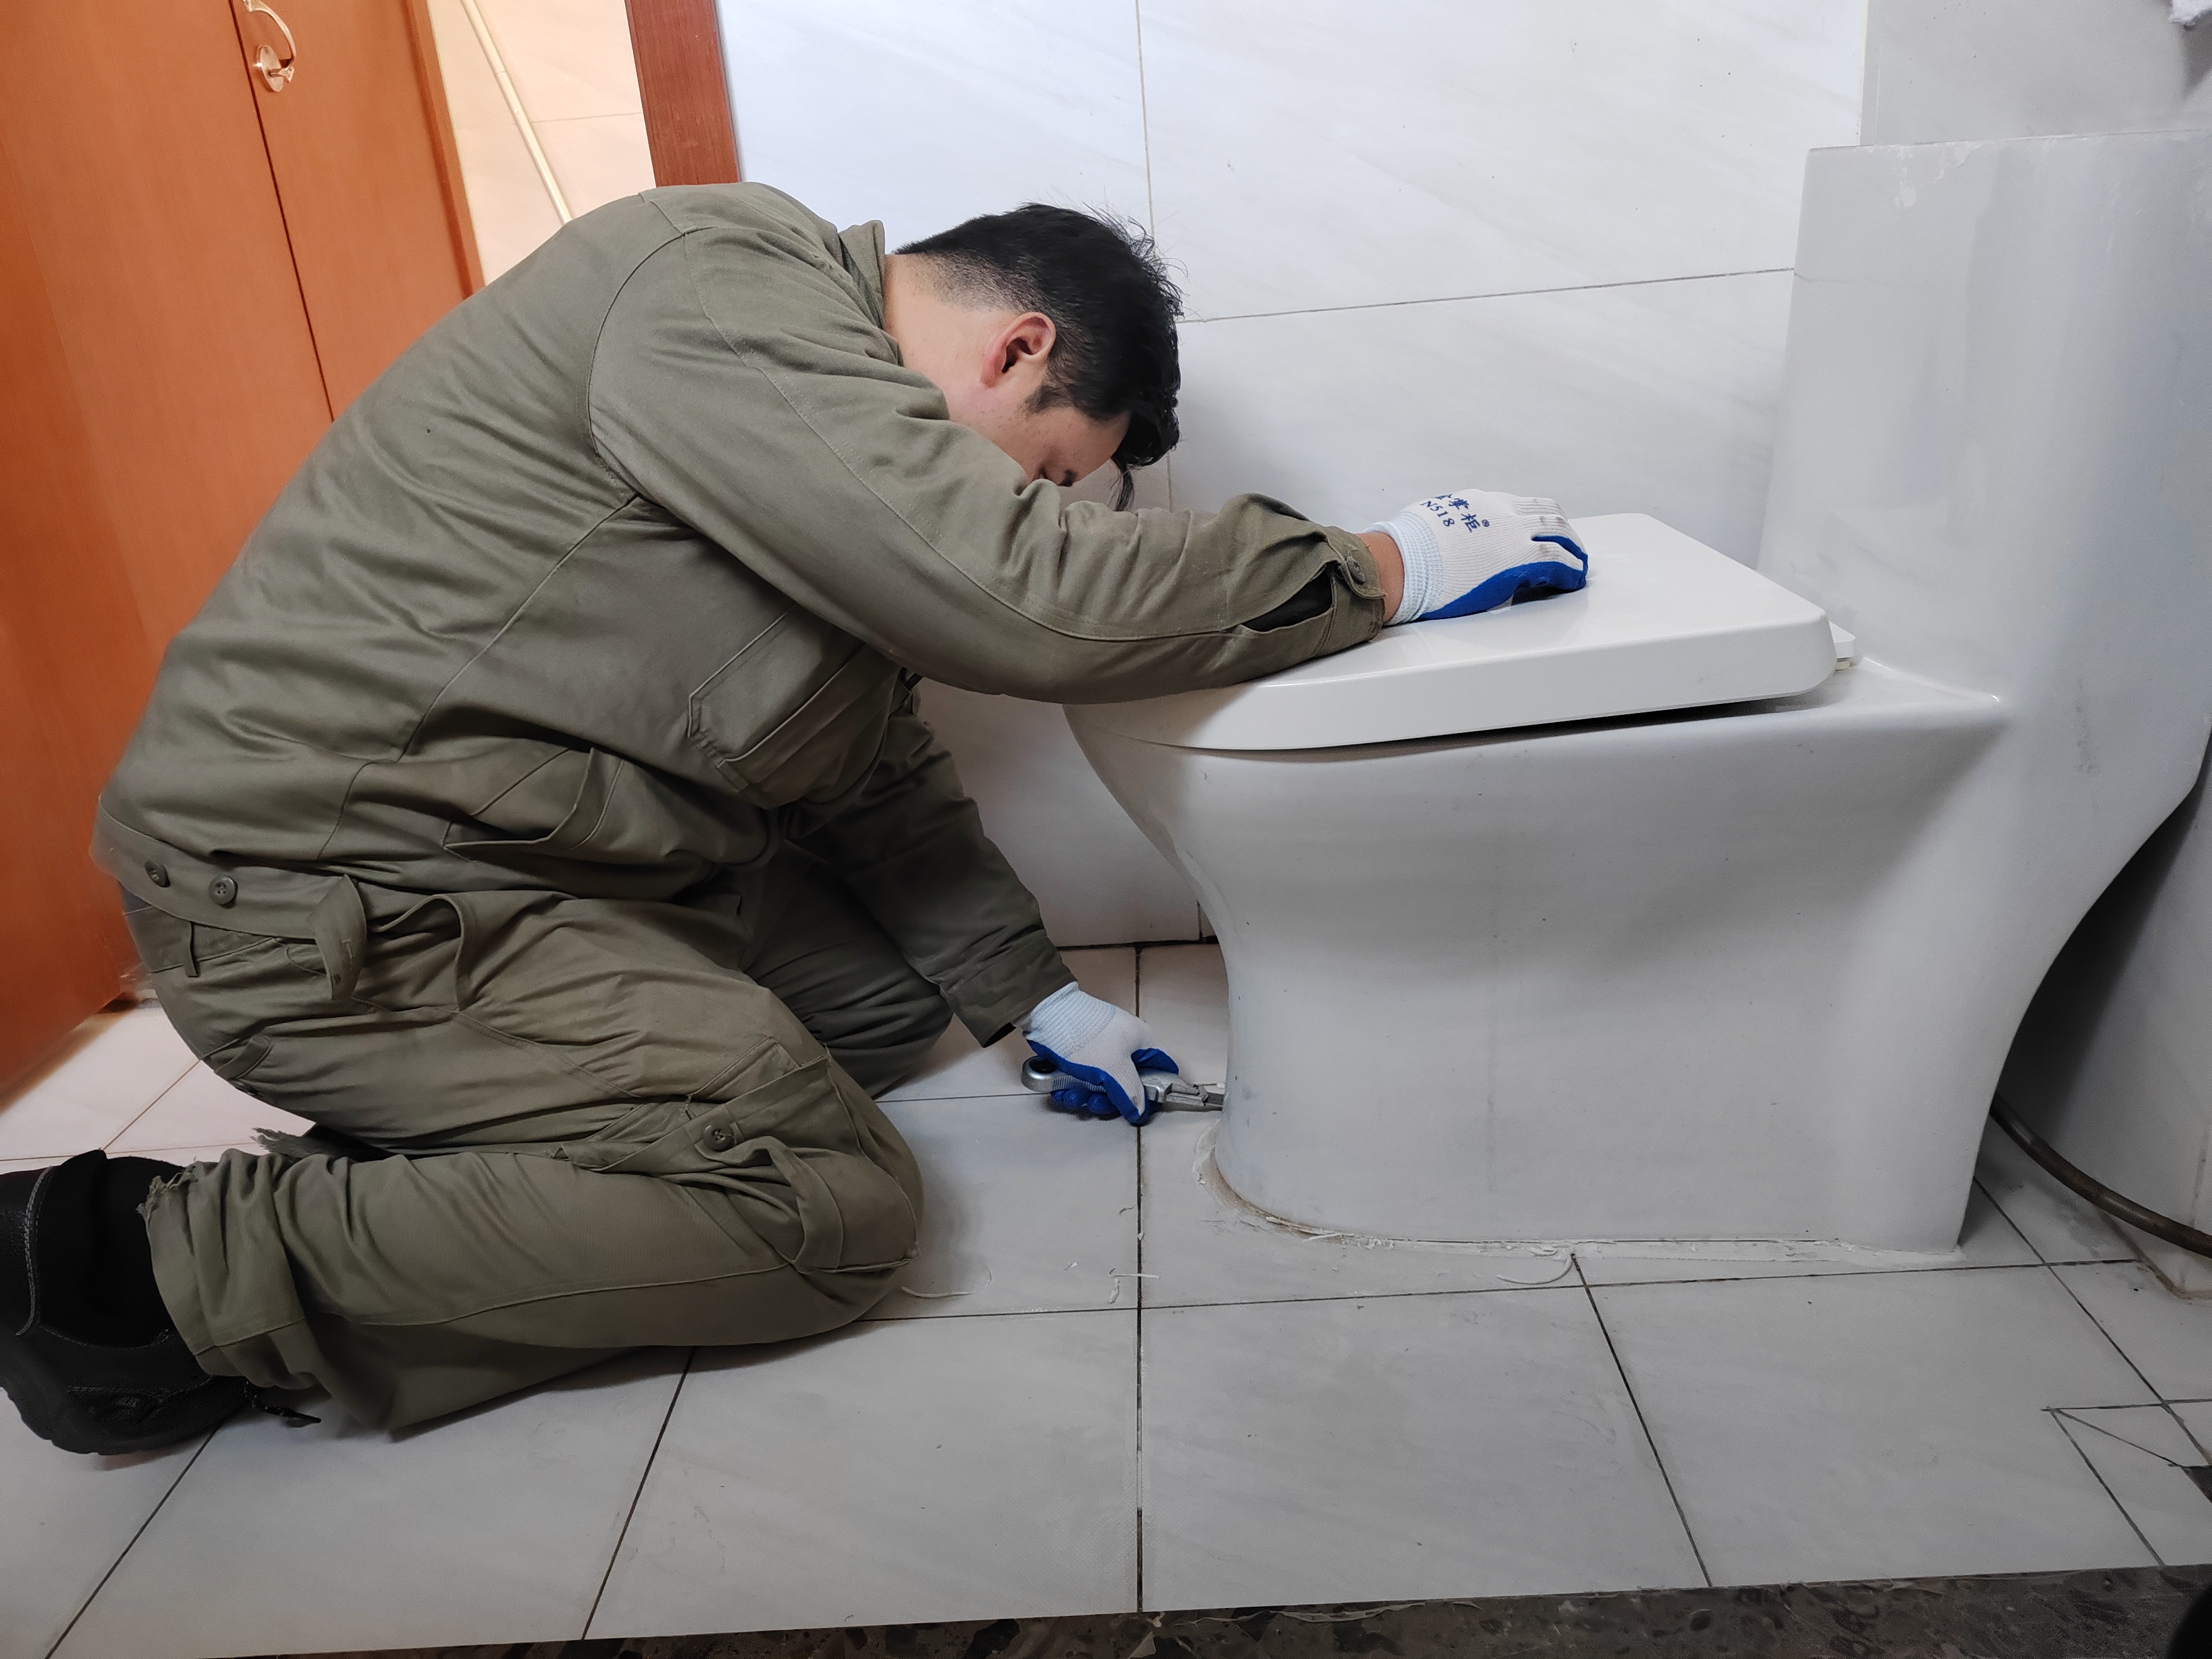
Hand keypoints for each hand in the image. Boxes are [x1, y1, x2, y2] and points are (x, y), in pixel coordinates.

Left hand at [1022, 983, 1178, 1125]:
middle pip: (1128, 1083)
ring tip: (1073, 1096)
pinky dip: (1074, 1087)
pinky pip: (1084, 1078)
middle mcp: (1126, 1045)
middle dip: (1110, 1099)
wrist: (1046, 1013)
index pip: (1162, 1069)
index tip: (1140, 1109)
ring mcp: (1103, 1049)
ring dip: (1088, 1096)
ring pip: (1104, 1084)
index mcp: (1142, 1042)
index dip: (1155, 1092)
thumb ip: (1130, 1094)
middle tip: (1096, 1104)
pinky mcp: (1081, 1053)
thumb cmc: (1086, 1037)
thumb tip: (1140, 1113)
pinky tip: (1062, 1092)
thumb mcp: (1113, 1069)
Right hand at [1367, 489, 1586, 624]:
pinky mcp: (1517, 560)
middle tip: (1572, 548)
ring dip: (1574, 550)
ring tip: (1579, 566)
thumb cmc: (1404, 549)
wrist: (1398, 562)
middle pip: (1549, 514)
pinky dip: (1570, 569)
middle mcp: (1502, 512)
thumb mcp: (1432, 520)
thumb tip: (1448, 536)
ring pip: (1560, 533)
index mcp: (1480, 502)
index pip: (1523, 504)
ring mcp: (1512, 534)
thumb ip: (1452, 524)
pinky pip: (1557, 560)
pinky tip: (1573, 580)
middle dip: (1565, 531)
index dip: (1540, 519)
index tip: (1546, 531)